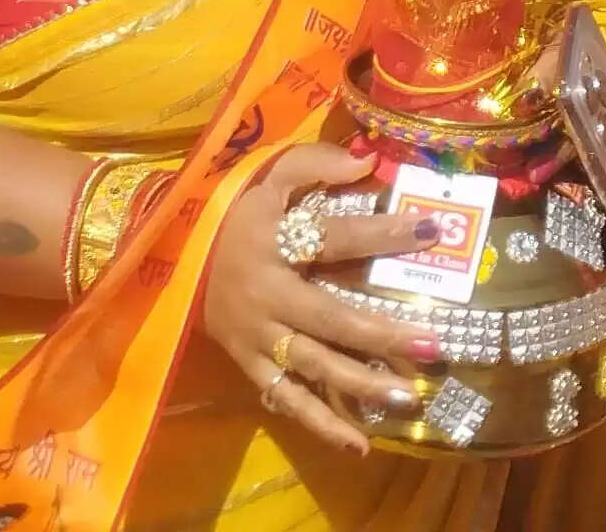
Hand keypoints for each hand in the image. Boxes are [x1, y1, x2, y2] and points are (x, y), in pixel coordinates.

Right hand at [198, 144, 448, 457]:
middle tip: (432, 346)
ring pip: (313, 366)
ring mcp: (256, 337)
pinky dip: (320, 424)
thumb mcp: (264, 176)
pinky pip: (286, 400)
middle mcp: (265, 294)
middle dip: (382, 333)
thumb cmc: (233, 215)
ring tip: (407, 397)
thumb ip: (313, 163)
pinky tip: (360, 444)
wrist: (173, 258)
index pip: (333, 236)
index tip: (430, 232)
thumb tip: (368, 161)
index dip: (381, 233)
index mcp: (271, 240)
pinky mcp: (248, 366)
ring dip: (361, 384)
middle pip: (330, 316)